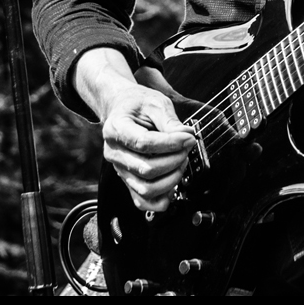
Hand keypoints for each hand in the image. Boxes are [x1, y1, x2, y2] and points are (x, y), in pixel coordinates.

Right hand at [75, 48, 195, 212]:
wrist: (122, 108)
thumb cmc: (138, 105)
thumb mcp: (155, 103)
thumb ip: (170, 121)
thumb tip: (187, 136)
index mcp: (115, 128)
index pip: (143, 143)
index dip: (171, 143)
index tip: (189, 137)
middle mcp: (114, 153)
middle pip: (146, 169)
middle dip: (174, 160)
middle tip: (187, 147)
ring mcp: (119, 170)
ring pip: (146, 189)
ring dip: (171, 179)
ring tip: (181, 161)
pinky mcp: (127, 181)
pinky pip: (142, 201)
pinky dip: (161, 199)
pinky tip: (173, 184)